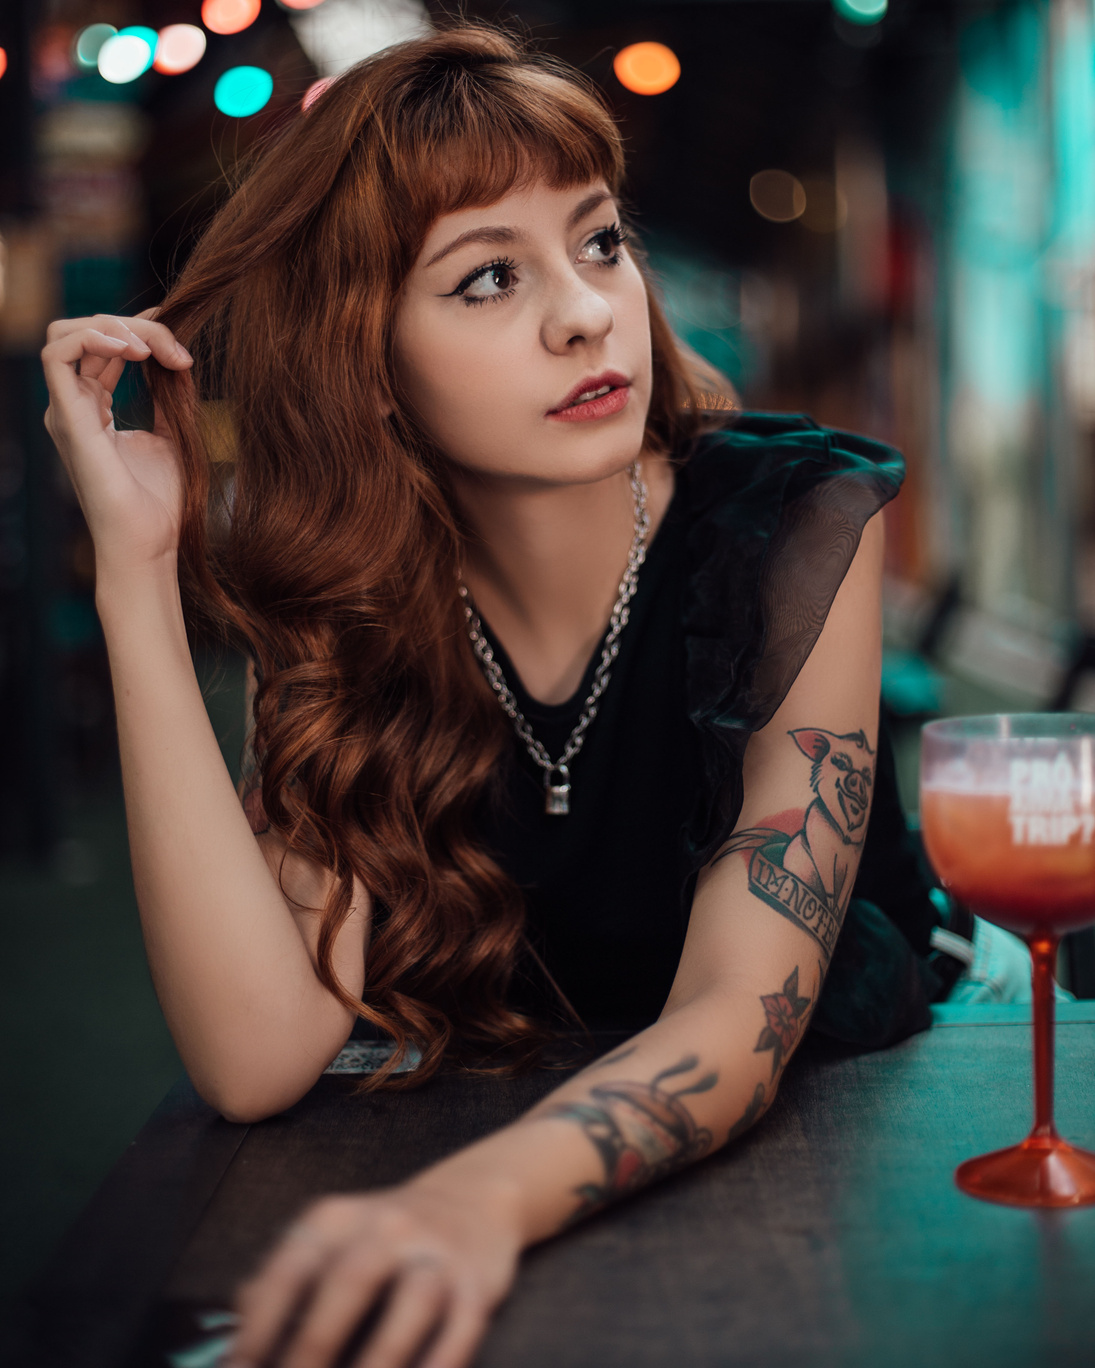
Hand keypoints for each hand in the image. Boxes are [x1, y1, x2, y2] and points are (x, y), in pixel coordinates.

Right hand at [41, 310, 193, 573]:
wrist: (149, 543)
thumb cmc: (160, 502)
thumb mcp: (171, 435)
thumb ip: (167, 395)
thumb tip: (176, 360)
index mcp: (93, 408)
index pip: (103, 347)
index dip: (138, 330)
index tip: (177, 339)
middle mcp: (73, 406)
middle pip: (88, 333)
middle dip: (135, 327)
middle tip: (177, 353)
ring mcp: (66, 411)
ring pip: (69, 334)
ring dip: (117, 328)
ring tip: (154, 350)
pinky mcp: (66, 420)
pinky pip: (57, 355)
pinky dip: (92, 337)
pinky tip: (132, 349)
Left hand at [225, 1175, 522, 1367]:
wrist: (472, 1197)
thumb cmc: (382, 1235)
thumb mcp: (329, 1238)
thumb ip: (282, 1281)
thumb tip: (233, 1349)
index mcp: (337, 1219)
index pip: (291, 1269)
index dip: (261, 1325)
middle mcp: (387, 1227)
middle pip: (350, 1282)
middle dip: (316, 1346)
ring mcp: (437, 1253)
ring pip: (413, 1303)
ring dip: (381, 1360)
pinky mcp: (477, 1283)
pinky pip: (461, 1328)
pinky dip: (439, 1363)